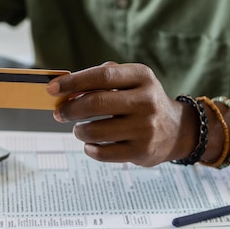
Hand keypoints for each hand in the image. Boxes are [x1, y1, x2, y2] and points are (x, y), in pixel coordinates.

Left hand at [47, 62, 187, 166]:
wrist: (177, 130)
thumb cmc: (141, 100)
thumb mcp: (131, 80)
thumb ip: (101, 78)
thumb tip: (66, 88)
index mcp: (142, 77)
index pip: (102, 76)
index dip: (73, 82)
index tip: (52, 88)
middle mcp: (146, 101)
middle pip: (96, 103)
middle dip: (71, 109)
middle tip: (60, 113)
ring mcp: (146, 128)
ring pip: (96, 130)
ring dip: (79, 130)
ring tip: (78, 129)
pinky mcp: (142, 152)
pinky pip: (103, 153)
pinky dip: (90, 149)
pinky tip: (90, 144)